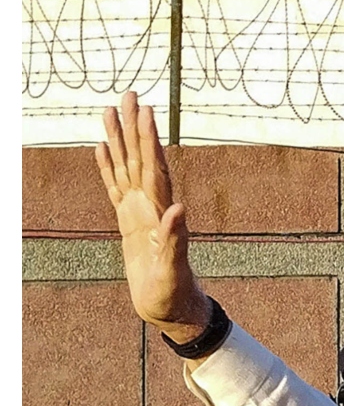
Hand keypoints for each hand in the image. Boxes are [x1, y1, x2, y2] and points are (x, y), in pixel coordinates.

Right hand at [95, 91, 210, 340]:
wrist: (172, 310)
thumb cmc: (174, 295)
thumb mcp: (173, 272)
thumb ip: (176, 241)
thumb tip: (179, 208)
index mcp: (161, 213)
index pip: (154, 169)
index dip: (148, 140)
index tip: (145, 112)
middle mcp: (152, 206)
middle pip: (141, 159)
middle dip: (134, 127)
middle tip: (128, 94)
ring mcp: (140, 212)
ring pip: (127, 167)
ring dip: (119, 140)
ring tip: (109, 111)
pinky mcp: (129, 223)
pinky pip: (116, 188)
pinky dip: (108, 167)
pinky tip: (102, 148)